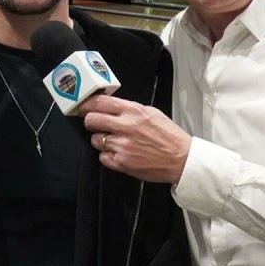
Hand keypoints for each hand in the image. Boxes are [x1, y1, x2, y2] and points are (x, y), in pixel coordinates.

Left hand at [76, 94, 190, 183]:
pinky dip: (108, 155)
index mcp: (133, 111)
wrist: (181, 159)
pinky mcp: (122, 162)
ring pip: (95, 139)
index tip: (84, 106)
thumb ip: (130, 109)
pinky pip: (102, 157)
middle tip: (92, 123)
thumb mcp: (151, 112)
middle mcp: (126, 127)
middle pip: (91, 120)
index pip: (100, 102)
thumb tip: (111, 106)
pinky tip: (119, 153)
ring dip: (100, 140)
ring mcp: (122, 146)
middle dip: (89, 121)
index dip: (87, 104)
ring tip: (113, 141)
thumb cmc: (169, 136)